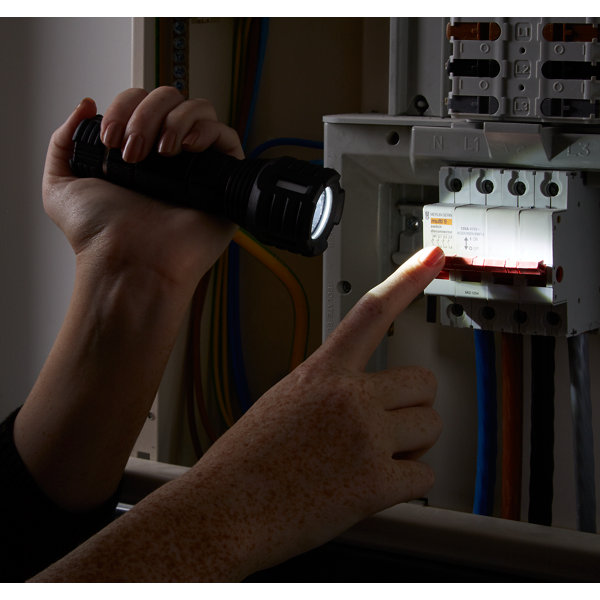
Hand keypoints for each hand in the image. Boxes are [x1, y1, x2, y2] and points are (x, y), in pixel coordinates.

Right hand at [30, 245, 444, 581]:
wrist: (221, 510)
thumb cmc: (244, 462)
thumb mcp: (283, 400)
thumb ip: (329, 388)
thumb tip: (365, 396)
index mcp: (321, 373)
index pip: (372, 311)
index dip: (408, 278)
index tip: (433, 256)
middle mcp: (348, 397)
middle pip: (423, 383)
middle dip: (412, 406)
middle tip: (385, 427)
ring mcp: (365, 437)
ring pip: (431, 426)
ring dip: (411, 444)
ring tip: (370, 459)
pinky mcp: (375, 483)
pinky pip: (425, 476)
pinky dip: (406, 485)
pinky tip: (370, 488)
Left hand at [42, 86, 242, 291]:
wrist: (129, 262)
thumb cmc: (100, 236)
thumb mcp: (60, 185)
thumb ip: (63, 142)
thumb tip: (86, 105)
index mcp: (137, 152)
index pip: (140, 102)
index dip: (125, 107)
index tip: (110, 139)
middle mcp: (168, 157)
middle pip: (170, 99)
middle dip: (146, 115)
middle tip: (134, 152)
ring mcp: (197, 167)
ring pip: (199, 110)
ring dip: (175, 119)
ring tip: (162, 153)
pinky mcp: (223, 181)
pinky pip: (228, 137)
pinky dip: (208, 130)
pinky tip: (188, 147)